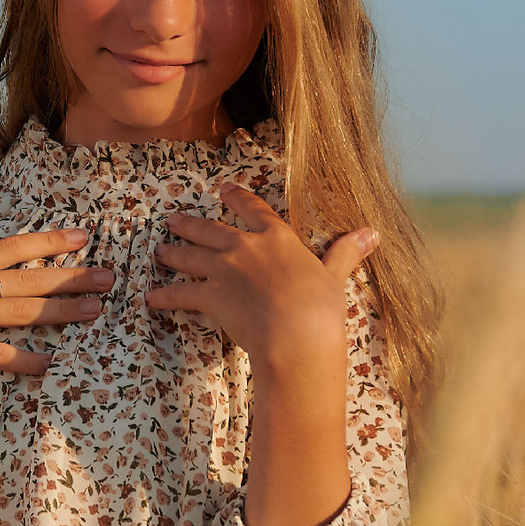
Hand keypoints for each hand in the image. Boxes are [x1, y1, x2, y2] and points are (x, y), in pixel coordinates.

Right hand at [0, 226, 116, 393]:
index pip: (11, 247)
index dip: (50, 241)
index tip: (84, 236)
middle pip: (27, 278)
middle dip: (72, 276)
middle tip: (110, 276)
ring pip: (20, 311)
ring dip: (62, 311)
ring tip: (96, 311)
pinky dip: (24, 359)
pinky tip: (51, 364)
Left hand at [144, 185, 379, 367]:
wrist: (296, 336)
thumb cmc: (320, 308)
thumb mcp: (334, 276)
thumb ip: (346, 252)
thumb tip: (373, 233)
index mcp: (277, 238)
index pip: (253, 210)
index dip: (236, 198)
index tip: (222, 189)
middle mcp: (246, 248)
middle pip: (211, 230)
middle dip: (190, 224)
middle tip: (172, 220)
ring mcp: (224, 271)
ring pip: (191, 257)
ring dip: (174, 254)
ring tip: (160, 251)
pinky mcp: (210, 296)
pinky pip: (181, 294)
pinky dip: (165, 296)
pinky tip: (151, 298)